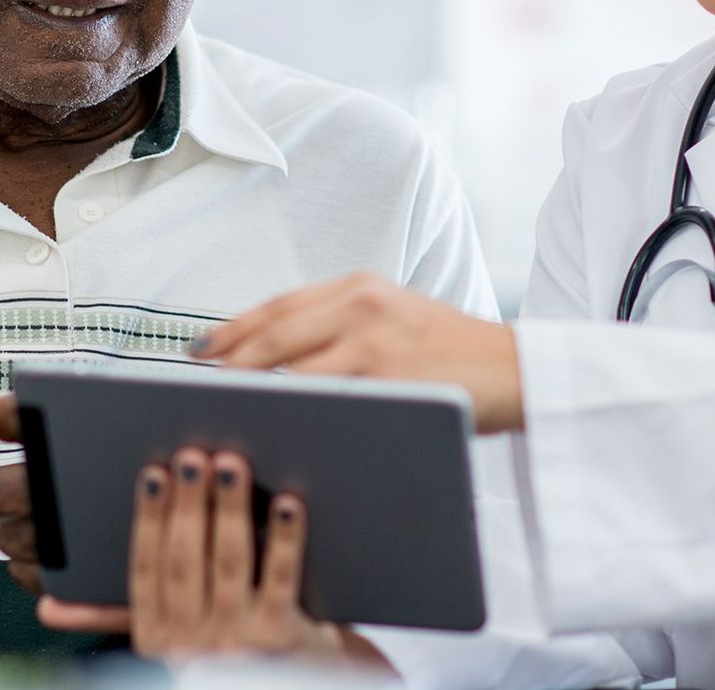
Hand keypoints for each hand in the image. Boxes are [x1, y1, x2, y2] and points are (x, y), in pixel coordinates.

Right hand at [39, 448, 387, 670]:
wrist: (293, 683)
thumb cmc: (227, 649)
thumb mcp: (168, 637)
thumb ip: (110, 615)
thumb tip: (48, 608)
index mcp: (155, 635)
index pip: (144, 570)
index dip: (147, 519)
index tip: (151, 473)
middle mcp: (193, 642)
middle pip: (185, 562)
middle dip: (187, 505)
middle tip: (192, 456)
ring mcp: (238, 641)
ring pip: (230, 563)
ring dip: (228, 509)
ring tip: (231, 463)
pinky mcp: (282, 638)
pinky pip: (281, 580)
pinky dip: (284, 538)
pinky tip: (287, 502)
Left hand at [191, 272, 526, 431]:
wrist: (519, 369)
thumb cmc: (452, 353)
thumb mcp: (395, 319)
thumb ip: (343, 329)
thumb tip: (280, 359)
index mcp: (359, 287)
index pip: (279, 305)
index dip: (233, 328)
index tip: (200, 350)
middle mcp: (362, 303)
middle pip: (275, 332)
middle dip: (230, 361)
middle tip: (196, 386)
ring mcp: (376, 339)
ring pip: (293, 367)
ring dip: (253, 389)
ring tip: (222, 410)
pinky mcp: (391, 377)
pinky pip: (328, 398)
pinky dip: (295, 411)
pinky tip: (273, 426)